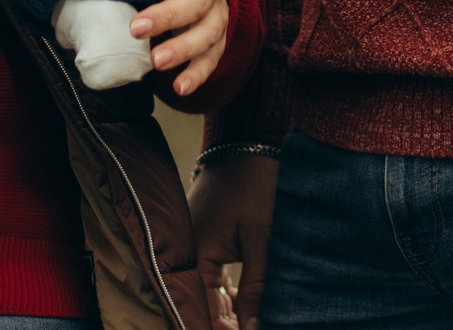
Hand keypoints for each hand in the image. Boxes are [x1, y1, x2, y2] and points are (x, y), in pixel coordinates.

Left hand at [123, 0, 228, 95]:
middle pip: (196, 2)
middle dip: (166, 17)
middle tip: (136, 29)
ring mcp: (217, 15)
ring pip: (208, 33)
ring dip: (183, 49)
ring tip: (156, 61)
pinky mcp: (217, 40)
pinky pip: (212, 59)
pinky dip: (198, 75)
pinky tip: (180, 87)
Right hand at [190, 149, 277, 329]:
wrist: (249, 141)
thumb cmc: (257, 186)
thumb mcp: (262, 239)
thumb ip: (257, 288)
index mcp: (198, 257)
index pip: (204, 315)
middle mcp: (190, 254)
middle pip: (204, 307)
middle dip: (229, 325)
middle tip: (256, 327)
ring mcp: (197, 246)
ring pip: (209, 295)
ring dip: (230, 314)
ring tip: (252, 323)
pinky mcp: (207, 239)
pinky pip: (213, 278)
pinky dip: (228, 296)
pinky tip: (244, 308)